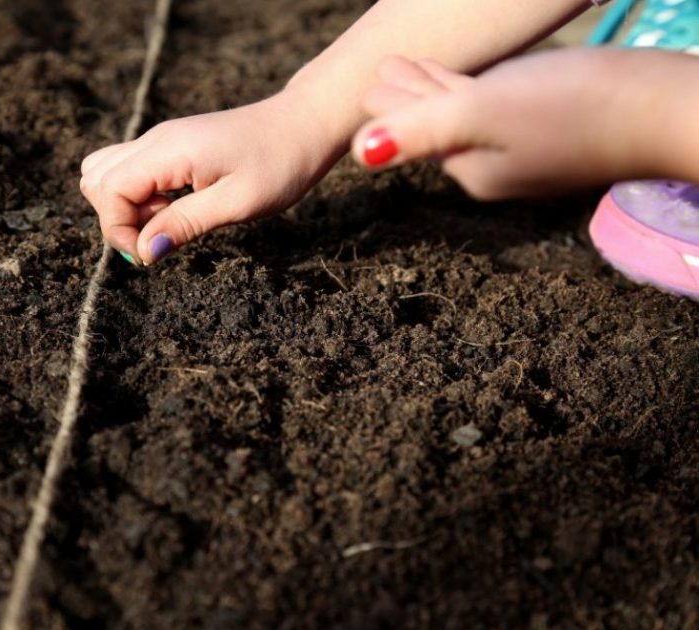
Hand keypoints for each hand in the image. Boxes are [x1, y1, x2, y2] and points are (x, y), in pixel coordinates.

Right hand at [80, 90, 339, 264]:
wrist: (303, 125)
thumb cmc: (279, 164)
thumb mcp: (237, 202)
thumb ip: (186, 224)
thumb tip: (145, 252)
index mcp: (168, 151)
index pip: (108, 190)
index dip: (118, 230)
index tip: (149, 256)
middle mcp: (155, 140)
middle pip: (97, 180)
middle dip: (117, 219)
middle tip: (161, 237)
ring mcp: (161, 141)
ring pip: (107, 172)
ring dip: (125, 207)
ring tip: (168, 221)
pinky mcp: (170, 147)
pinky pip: (131, 170)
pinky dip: (138, 196)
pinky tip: (174, 208)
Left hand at [350, 50, 687, 197]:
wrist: (665, 110)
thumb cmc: (576, 109)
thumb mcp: (483, 115)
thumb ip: (422, 131)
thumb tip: (360, 155)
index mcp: (472, 170)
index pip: (418, 134)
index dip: (390, 106)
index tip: (365, 84)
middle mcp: (496, 167)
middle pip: (438, 126)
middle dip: (409, 98)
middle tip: (381, 70)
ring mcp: (528, 148)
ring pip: (469, 112)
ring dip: (438, 87)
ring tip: (413, 63)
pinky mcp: (557, 126)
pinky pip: (502, 104)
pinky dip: (477, 85)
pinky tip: (480, 72)